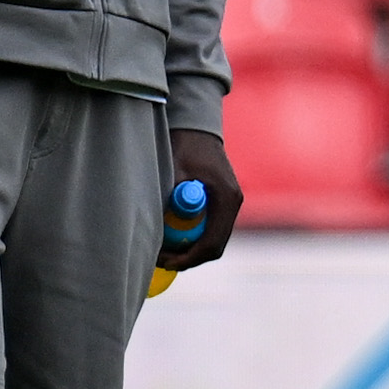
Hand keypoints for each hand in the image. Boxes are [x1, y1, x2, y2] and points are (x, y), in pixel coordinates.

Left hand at [164, 129, 242, 268]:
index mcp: (226, 199)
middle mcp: (233, 204)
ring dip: (190, 249)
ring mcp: (229, 204)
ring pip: (213, 240)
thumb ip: (169, 198)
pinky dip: (193, 237)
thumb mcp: (173, 172)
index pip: (212, 243)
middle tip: (161, 259)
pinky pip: (210, 229)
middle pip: (214, 247)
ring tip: (164, 249)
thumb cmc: (185, 146)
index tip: (166, 261)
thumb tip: (155, 227)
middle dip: (188, 257)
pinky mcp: (222, 202)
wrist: (196, 127)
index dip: (189, 258)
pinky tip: (172, 235)